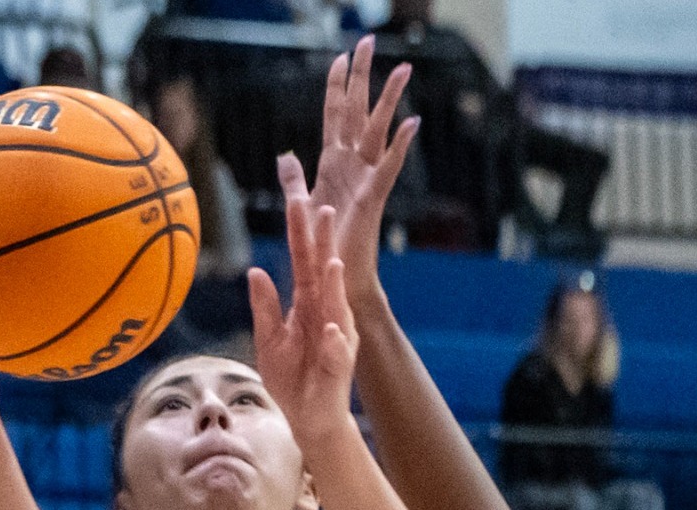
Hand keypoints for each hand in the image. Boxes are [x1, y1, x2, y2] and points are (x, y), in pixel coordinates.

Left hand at [247, 199, 357, 450]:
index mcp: (306, 304)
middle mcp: (325, 313)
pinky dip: (333, 342)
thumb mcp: (269, 339)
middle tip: (324, 211)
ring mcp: (336, 337)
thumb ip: (265, 307)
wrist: (309, 418)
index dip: (299, 234)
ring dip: (334, 286)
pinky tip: (329, 330)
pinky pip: (337, 352)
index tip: (297, 201)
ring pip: (335, 307)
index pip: (302, 262)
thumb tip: (254, 271)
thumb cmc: (291, 378)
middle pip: (323, 273)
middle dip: (324, 244)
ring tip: (331, 263)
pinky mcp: (340, 366)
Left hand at [278, 36, 418, 304]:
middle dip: (363, 75)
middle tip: (369, 41)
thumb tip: (285, 155)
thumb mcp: (300, 205)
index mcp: (333, 164)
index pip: (335, 114)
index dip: (337, 85)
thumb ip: (293, 178)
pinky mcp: (373, 199)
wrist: (335, 281)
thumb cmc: (320, 247)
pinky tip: (411, 122)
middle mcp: (351, 165)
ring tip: (402, 68)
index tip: (341, 55)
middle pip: (358, 110)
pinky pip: (388, 167)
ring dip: (389, 98)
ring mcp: (365, 179)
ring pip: (378, 130)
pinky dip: (400, 145)